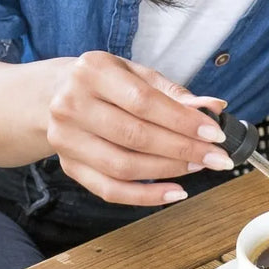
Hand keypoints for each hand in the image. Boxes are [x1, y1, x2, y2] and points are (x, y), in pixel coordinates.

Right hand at [46, 51, 232, 206]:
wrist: (53, 94)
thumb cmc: (103, 82)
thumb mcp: (135, 73)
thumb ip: (172, 92)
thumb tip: (212, 108)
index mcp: (92, 71)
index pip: (144, 102)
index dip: (182, 121)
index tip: (215, 133)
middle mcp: (72, 104)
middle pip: (134, 136)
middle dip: (182, 149)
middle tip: (215, 157)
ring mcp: (66, 139)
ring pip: (123, 166)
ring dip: (168, 171)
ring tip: (198, 167)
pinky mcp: (69, 167)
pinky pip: (110, 190)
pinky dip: (145, 196)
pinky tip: (175, 191)